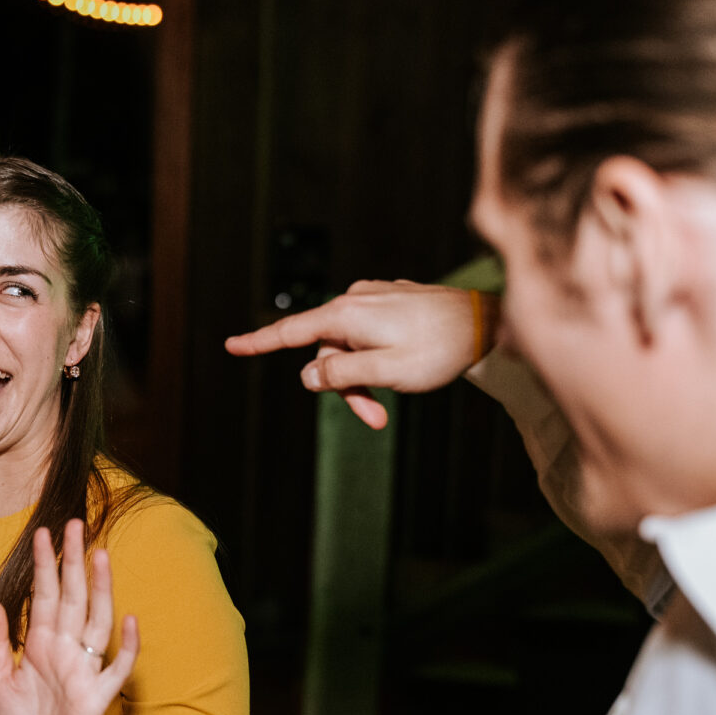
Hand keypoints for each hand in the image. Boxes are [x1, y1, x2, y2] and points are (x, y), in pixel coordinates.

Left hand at [0, 520, 137, 714]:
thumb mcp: (0, 682)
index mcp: (42, 645)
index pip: (45, 596)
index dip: (44, 566)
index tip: (42, 532)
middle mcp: (67, 650)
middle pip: (73, 597)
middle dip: (72, 562)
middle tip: (74, 524)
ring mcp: (85, 670)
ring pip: (96, 620)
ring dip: (100, 589)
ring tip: (100, 555)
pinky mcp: (98, 696)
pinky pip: (118, 667)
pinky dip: (127, 646)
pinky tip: (130, 621)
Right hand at [224, 280, 492, 428]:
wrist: (484, 323)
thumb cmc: (438, 351)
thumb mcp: (387, 373)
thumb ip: (341, 375)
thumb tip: (307, 374)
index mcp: (346, 315)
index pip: (291, 332)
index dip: (259, 342)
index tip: (230, 346)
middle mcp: (355, 299)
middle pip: (327, 350)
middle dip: (344, 386)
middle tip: (375, 417)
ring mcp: (374, 297)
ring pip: (349, 344)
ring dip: (364, 376)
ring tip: (392, 400)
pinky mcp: (391, 300)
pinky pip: (368, 333)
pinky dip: (376, 358)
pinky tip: (406, 366)